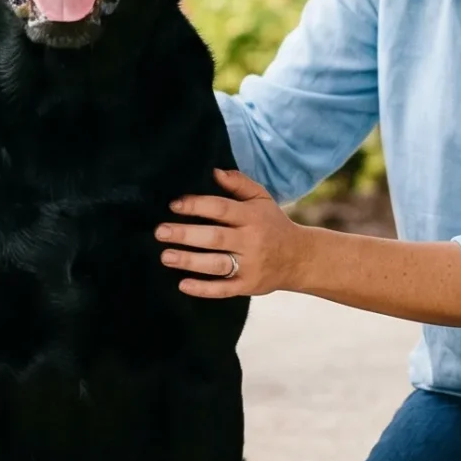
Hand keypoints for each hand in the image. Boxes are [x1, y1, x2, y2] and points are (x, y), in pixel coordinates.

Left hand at [158, 168, 308, 298]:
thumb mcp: (262, 199)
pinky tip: (183, 285)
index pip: (221, 208)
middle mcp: (251, 241)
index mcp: (252, 216)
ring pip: (216, 264)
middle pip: (214, 237)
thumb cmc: (272, 223)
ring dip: (189, 261)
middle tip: (160, 232)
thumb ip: (239, 183)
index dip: (197, 206)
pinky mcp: (248, 286)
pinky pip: (224, 289)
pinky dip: (204, 289)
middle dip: (185, 235)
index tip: (174, 205)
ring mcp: (250, 265)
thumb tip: (213, 171)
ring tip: (166, 256)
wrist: (300, 258)